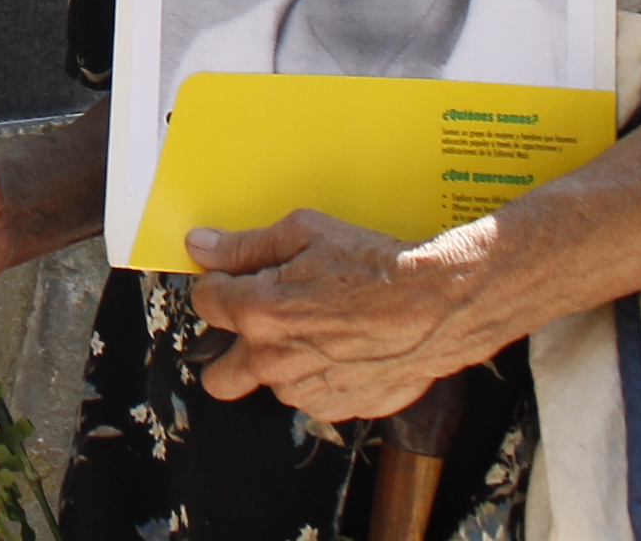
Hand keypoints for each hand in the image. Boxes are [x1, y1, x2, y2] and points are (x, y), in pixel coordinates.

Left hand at [185, 211, 469, 419]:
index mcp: (258, 313)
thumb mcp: (305, 233)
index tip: (233, 279)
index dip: (219, 285)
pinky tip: (346, 346)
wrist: (438, 304)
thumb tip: (202, 247)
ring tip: (319, 328)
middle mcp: (275, 359)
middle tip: (254, 326)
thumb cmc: (376, 265)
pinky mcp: (340, 407)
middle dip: (227, 351)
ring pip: (272, 384)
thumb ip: (246, 246)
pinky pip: (314, 396)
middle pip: (218, 376)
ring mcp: (307, 390)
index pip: (205, 303)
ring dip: (283, 361)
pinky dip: (321, 376)